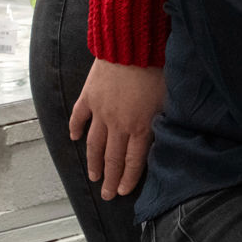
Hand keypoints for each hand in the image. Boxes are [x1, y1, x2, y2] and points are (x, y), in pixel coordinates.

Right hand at [67, 59, 164, 199]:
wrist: (132, 46)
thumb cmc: (158, 69)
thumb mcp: (168, 100)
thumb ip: (162, 121)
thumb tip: (162, 137)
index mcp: (141, 126)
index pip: (133, 160)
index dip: (128, 177)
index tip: (123, 192)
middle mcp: (118, 124)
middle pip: (113, 157)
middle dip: (110, 178)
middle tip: (107, 194)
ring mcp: (100, 111)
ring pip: (94, 143)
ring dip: (94, 161)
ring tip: (93, 176)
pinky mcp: (89, 96)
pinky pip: (78, 116)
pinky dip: (74, 128)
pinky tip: (72, 138)